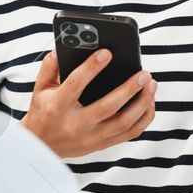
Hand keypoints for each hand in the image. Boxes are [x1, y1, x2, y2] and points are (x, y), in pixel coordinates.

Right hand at [23, 49, 156, 158]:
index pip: (76, 84)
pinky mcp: (101, 145)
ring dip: (142, 103)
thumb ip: (51, 66)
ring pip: (123, 123)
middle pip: (107, 107)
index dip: (91, 67)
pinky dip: (143, 119)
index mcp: (57, 107)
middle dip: (129, 89)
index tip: (107, 53)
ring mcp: (90, 138)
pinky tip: (149, 103)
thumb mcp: (41, 88)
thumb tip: (64, 45)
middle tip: (144, 73)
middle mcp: (75, 124)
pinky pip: (129, 134)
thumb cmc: (43, 112)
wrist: (41, 146)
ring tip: (151, 85)